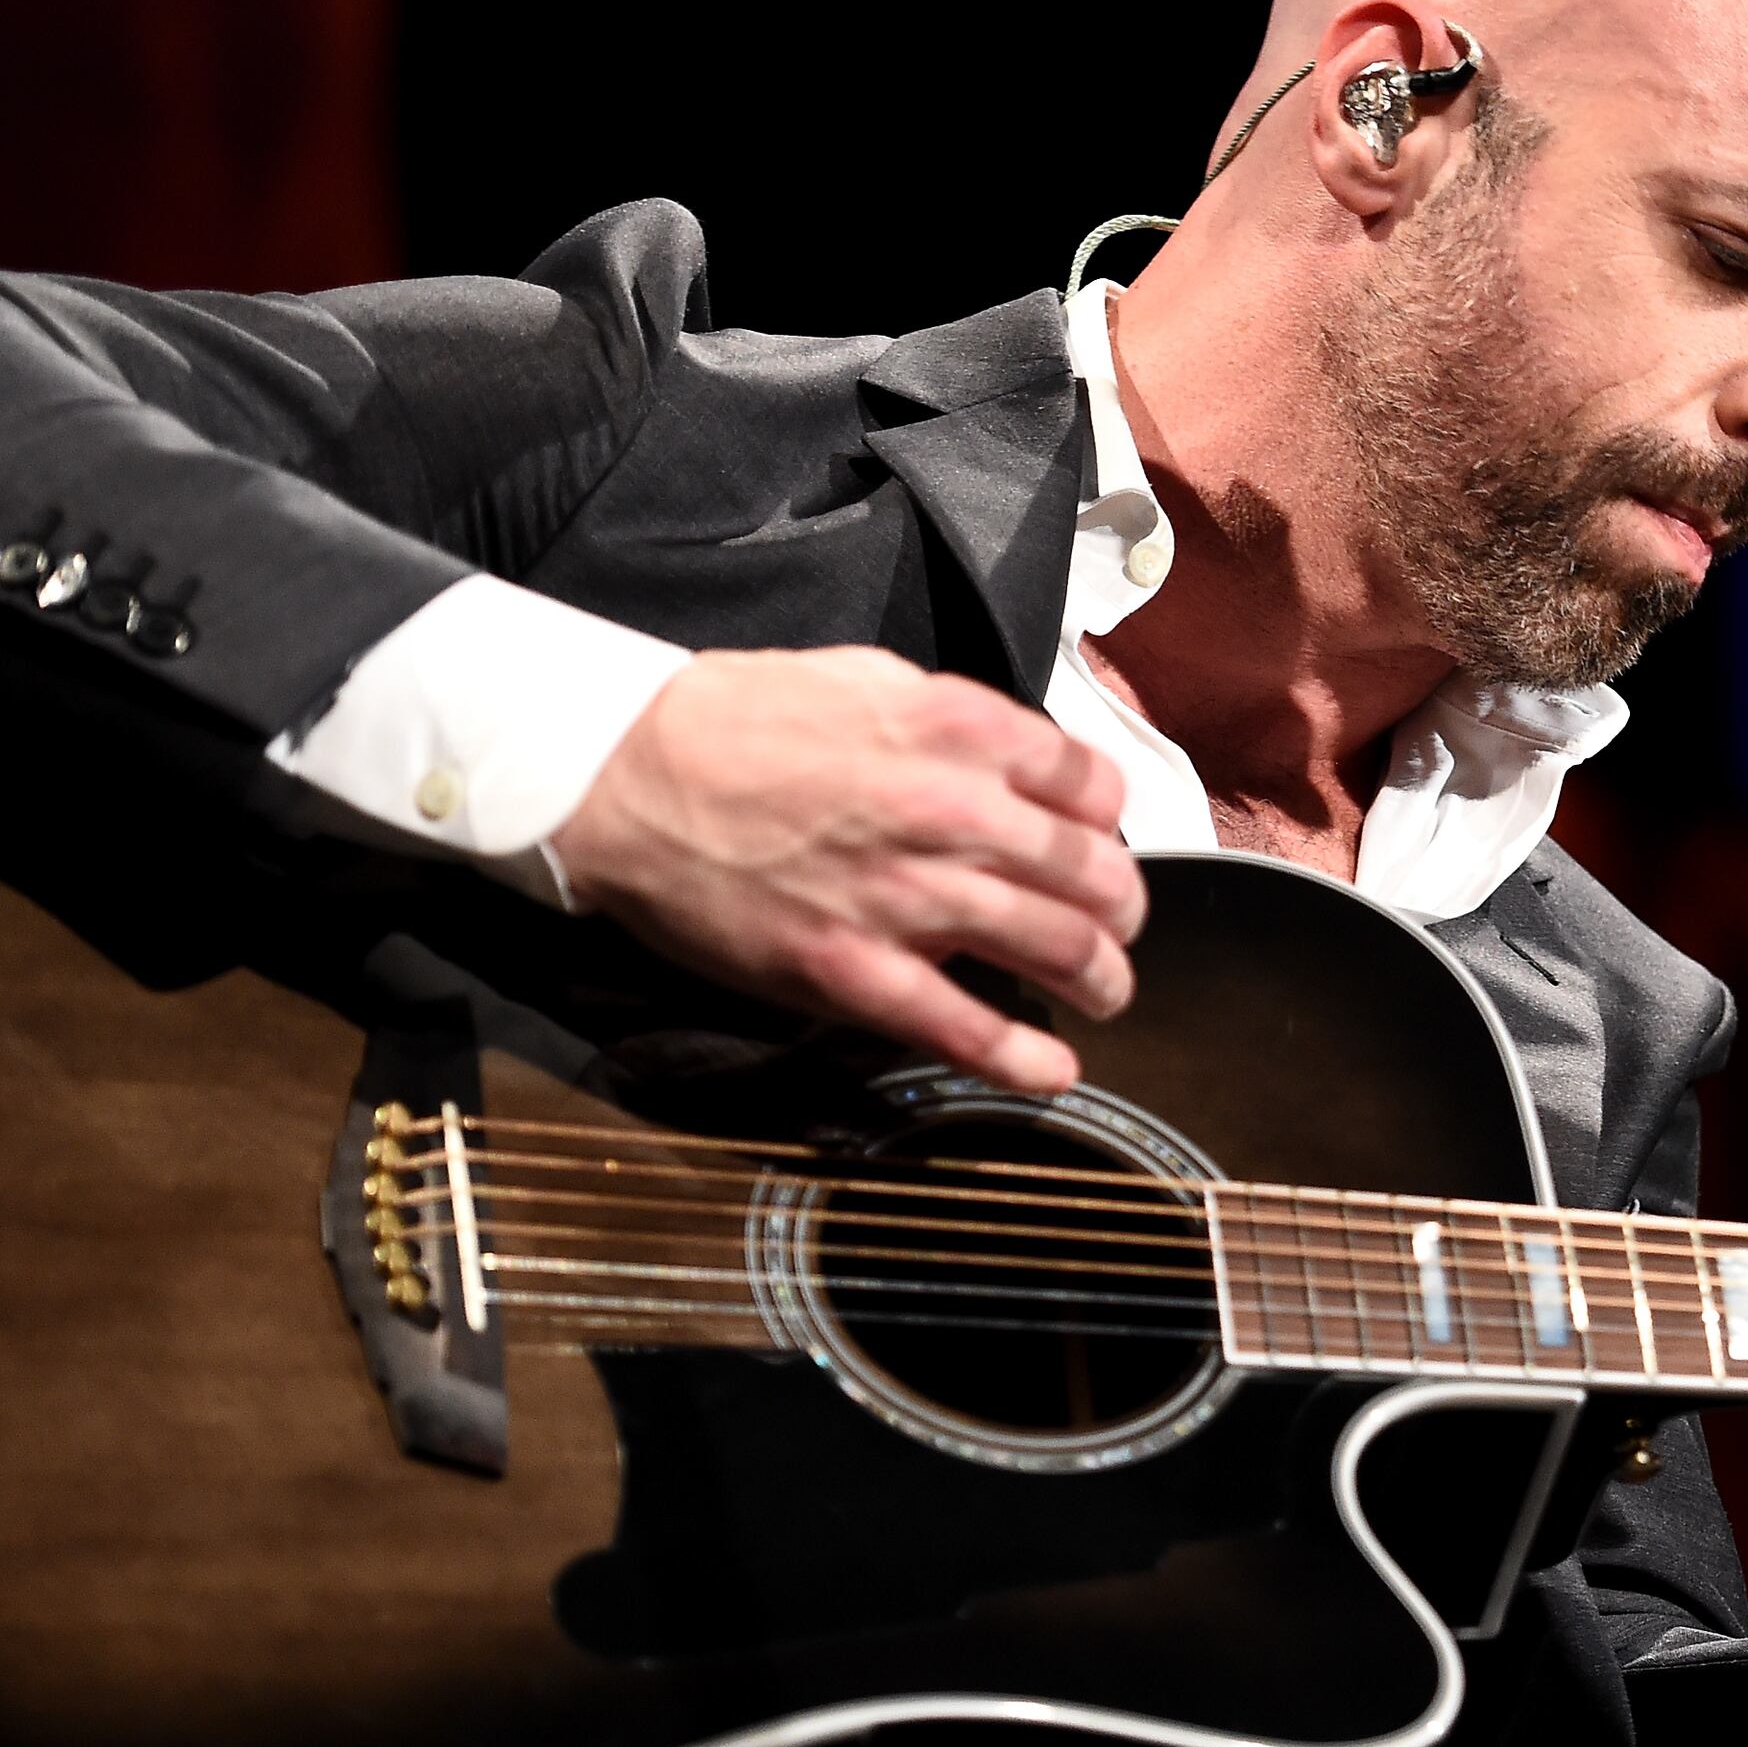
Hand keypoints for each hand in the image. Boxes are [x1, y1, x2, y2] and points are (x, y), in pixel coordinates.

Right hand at [543, 647, 1145, 1091]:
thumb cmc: (733, 718)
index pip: (1094, 786)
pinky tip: (1055, 1067)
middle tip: (1116, 925)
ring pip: (1056, 947)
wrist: (625, 773)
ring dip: (1100, 978)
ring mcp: (907, 897)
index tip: (1096, 839)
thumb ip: (955, 721)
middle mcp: (952, 812)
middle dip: (1122, 908)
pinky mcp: (853, 968)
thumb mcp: (868, 680)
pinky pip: (965, 1027)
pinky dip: (1025, 1056)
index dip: (1107, 821)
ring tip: (1105, 991)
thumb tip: (1016, 761)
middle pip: (1094, 874)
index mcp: (960, 732)